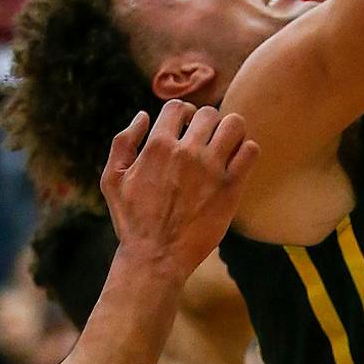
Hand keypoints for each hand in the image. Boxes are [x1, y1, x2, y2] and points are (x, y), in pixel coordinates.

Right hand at [100, 102, 258, 278]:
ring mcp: (211, 168)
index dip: (182, 113)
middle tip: (205, 139)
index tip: (184, 127)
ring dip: (230, 131)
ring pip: (234, 125)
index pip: (178, 107)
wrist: (156, 256)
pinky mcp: (231, 187)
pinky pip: (250, 151)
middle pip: (208, 113)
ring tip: (224, 146)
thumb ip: (123, 142)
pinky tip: (237, 163)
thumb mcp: (112, 179)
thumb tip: (142, 116)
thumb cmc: (132, 220)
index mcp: (158, 146)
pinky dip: (246, 151)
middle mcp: (187, 152)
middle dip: (206, 122)